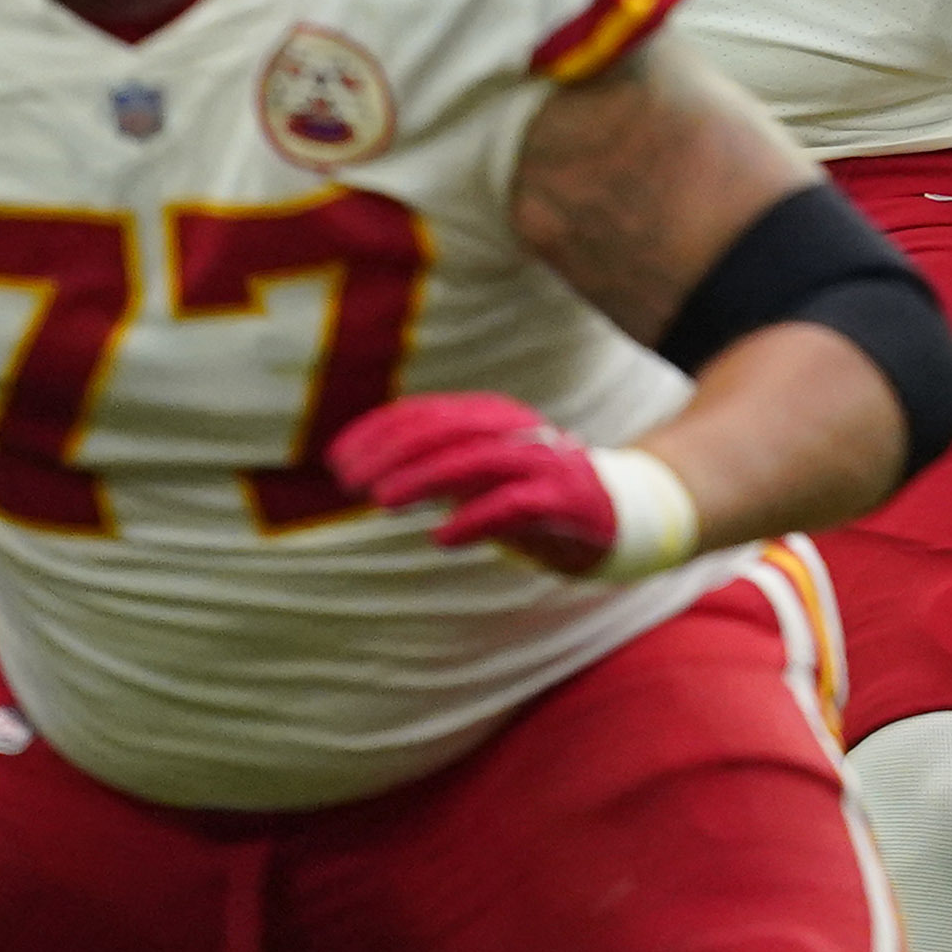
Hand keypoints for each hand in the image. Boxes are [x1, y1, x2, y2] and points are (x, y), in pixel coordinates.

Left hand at [331, 391, 620, 571]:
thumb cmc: (530, 493)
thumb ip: (432, 465)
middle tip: (350, 482)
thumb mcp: (477, 472)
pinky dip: (476, 519)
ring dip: (425, 479)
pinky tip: (442, 538)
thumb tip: (364, 469)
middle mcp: (515, 430)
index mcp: (490, 415)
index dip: (376, 432)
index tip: (336, 460)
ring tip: (382, 502)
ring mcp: (541, 462)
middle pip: (445, 431)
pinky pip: (515, 505)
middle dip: (391, 453)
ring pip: (475, 460)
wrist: (616, 513)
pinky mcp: (563, 500)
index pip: (424, 413)